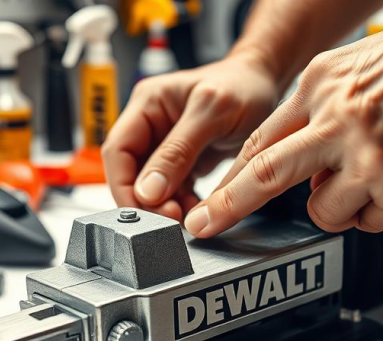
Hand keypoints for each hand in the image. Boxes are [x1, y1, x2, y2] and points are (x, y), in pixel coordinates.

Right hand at [103, 53, 281, 221]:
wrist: (265, 83)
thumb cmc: (242, 85)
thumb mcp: (212, 114)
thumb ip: (178, 151)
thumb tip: (147, 189)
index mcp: (147, 103)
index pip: (117, 151)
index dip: (124, 185)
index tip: (144, 210)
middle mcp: (150, 123)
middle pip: (130, 172)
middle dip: (147, 199)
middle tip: (171, 216)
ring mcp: (165, 144)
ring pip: (150, 186)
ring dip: (165, 204)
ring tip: (188, 212)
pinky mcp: (182, 160)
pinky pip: (171, 189)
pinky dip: (181, 202)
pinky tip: (196, 206)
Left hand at [185, 0, 382, 237]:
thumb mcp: (370, 63)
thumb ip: (333, 109)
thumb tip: (313, 157)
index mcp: (323, 83)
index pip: (261, 139)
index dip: (235, 177)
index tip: (215, 199)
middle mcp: (335, 117)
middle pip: (261, 176)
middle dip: (227, 207)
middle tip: (205, 226)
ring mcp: (366, 154)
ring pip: (322, 211)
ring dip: (343, 209)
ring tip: (382, 180)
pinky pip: (374, 222)